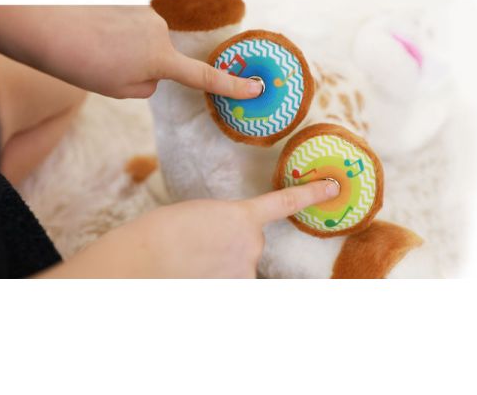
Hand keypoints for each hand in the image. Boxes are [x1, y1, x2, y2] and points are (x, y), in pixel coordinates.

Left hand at [0, 5, 262, 98]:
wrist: (45, 23)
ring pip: (147, 43)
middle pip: (163, 59)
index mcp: (161, 57)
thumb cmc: (82, 63)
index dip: (232, 86)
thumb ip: (147, 84)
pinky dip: (120, 34)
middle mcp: (160, 30)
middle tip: (108, 68)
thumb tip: (153, 71)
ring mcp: (145, 12)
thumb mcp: (120, 90)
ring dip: (129, 50)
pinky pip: (134, 26)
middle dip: (143, 68)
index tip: (257, 89)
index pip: (204, 77)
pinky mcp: (130, 2)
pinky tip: (97, 33)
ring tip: (97, 49)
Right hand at [38, 180, 339, 277]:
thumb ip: (223, 224)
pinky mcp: (234, 289)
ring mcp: (244, 270)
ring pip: (240, 267)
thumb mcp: (198, 215)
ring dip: (222, 265)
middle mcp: (251, 244)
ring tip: (192, 262)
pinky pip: (233, 282)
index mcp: (240, 215)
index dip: (310, 194)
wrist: (142, 259)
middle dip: (232, 246)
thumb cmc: (162, 231)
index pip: (283, 203)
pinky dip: (218, 278)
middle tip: (198, 246)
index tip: (333, 186)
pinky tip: (196, 273)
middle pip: (251, 244)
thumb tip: (226, 241)